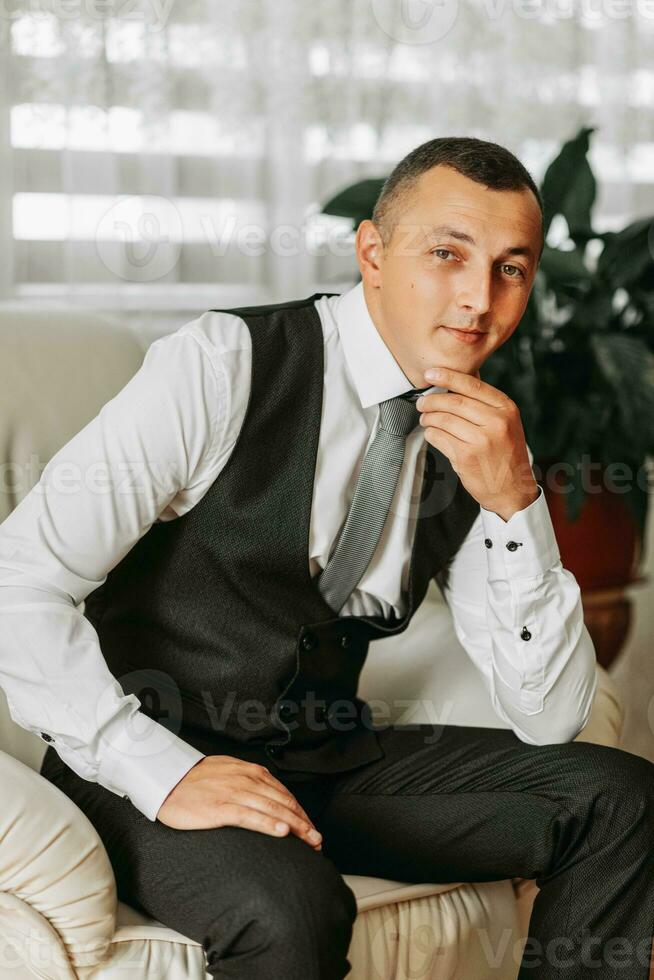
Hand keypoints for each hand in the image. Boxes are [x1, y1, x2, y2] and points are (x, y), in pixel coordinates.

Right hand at [156, 755, 322, 849]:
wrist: (166, 780)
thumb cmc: (195, 781)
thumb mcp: (228, 772)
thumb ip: (249, 781)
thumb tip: (269, 796)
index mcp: (250, 771)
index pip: (284, 793)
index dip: (301, 812)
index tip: (311, 828)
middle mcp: (246, 779)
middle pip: (284, 802)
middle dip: (304, 822)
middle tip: (318, 840)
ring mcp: (234, 793)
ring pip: (273, 809)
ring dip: (296, 826)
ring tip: (310, 840)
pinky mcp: (220, 807)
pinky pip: (250, 816)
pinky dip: (269, 823)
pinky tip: (282, 833)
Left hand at [416, 367, 538, 519]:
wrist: (513, 490)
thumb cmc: (505, 455)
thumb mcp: (506, 423)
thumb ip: (485, 404)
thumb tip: (454, 384)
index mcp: (506, 409)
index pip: (473, 385)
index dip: (448, 377)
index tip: (431, 374)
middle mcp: (497, 422)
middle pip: (454, 402)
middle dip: (432, 400)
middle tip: (422, 403)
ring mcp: (482, 440)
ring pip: (443, 419)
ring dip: (428, 418)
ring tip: (425, 419)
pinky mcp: (467, 457)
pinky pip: (439, 438)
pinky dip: (431, 434)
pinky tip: (432, 434)